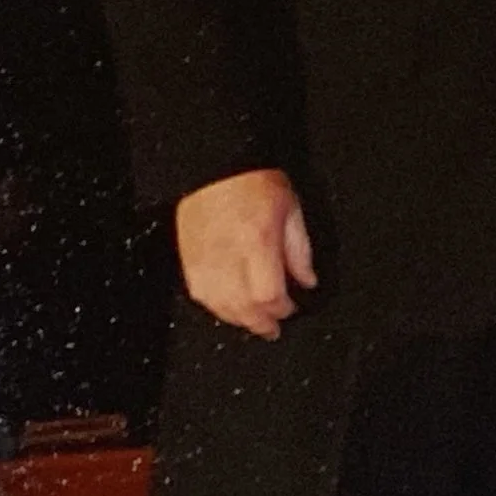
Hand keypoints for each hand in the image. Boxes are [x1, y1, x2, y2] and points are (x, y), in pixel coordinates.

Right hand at [175, 167, 316, 339]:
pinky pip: (200, 295)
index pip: (269, 294)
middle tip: (274, 328)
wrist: (215, 167)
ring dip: (239, 320)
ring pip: (220, 306)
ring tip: (254, 323)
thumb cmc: (255, 182)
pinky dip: (217, 308)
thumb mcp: (291, 209)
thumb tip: (307, 281)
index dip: (282, 309)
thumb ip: (300, 250)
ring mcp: (204, 260)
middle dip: (261, 323)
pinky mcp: (188, 260)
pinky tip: (229, 310)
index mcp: (258, 242)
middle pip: (243, 308)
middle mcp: (229, 256)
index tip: (291, 309)